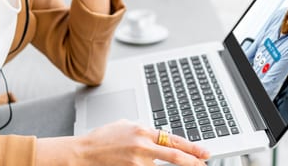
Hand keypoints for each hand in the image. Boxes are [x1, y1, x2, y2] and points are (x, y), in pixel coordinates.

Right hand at [73, 120, 209, 165]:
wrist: (83, 153)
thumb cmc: (101, 139)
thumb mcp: (125, 126)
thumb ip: (143, 130)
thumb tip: (158, 136)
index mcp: (142, 131)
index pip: (173, 140)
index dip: (192, 148)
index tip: (204, 152)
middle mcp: (142, 146)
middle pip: (175, 157)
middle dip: (192, 162)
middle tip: (203, 164)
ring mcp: (137, 162)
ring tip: (155, 162)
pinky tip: (143, 165)